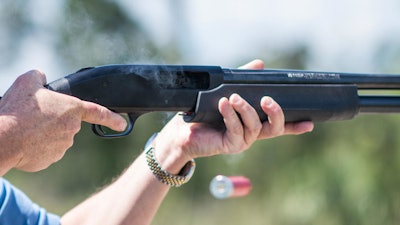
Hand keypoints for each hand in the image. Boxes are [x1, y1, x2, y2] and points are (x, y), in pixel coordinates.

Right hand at [0, 70, 126, 172]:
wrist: (3, 138)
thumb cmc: (17, 109)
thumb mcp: (28, 82)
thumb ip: (39, 77)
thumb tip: (41, 78)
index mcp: (72, 109)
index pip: (99, 113)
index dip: (113, 118)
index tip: (123, 124)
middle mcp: (72, 129)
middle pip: (66, 123)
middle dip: (53, 121)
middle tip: (33, 117)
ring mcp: (62, 147)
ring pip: (55, 137)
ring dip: (43, 134)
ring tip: (25, 128)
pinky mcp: (50, 159)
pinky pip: (45, 151)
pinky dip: (36, 146)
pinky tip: (24, 141)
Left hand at [153, 60, 313, 172]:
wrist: (183, 130)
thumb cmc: (205, 111)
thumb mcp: (226, 91)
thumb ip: (244, 80)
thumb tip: (260, 63)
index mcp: (254, 123)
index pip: (278, 125)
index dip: (295, 125)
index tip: (310, 122)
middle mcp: (251, 134)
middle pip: (274, 128)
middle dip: (275, 113)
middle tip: (267, 99)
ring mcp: (241, 141)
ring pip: (254, 127)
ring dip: (245, 109)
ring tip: (234, 97)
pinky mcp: (229, 145)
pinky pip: (235, 129)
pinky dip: (230, 115)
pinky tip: (224, 104)